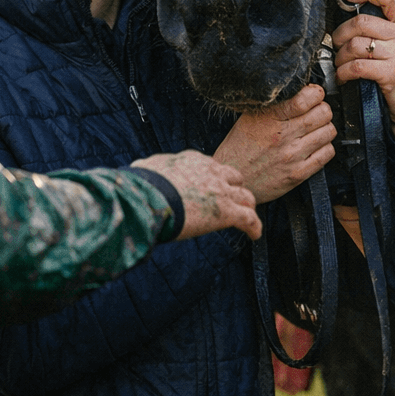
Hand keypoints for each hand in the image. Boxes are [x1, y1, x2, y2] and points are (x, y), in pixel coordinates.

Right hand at [132, 150, 262, 240]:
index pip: (210, 166)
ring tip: (247, 215)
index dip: (212, 178)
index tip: (209, 186)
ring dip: (247, 206)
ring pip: (246, 196)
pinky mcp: (226, 212)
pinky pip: (249, 219)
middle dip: (234, 188)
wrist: (149, 196)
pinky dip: (254, 227)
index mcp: (193, 160)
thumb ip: (152, 169)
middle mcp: (211, 172)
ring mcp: (221, 191)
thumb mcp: (147, 168)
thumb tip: (139, 170)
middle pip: (233, 177)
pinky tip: (255, 235)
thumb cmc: (142, 184)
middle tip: (231, 199)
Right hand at [214, 84, 337, 202]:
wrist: (233, 178)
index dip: (316, 94)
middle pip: (323, 113)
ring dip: (325, 128)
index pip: (306, 99)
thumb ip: (274, 104)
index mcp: (269, 118)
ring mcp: (291, 156)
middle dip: (323, 109)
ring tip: (316, 130)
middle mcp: (282, 136)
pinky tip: (315, 146)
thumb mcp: (249, 117)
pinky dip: (325, 147)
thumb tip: (299, 90)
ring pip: (328, 132)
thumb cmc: (240, 147)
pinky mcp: (298, 174)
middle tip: (316, 112)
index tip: (314, 95)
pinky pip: (326, 154)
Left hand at [330, 0, 394, 139]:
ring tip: (340, 65)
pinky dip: (343, 72)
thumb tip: (350, 18)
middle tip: (337, 46)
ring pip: (355, 45)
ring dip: (340, 57)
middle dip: (340, 35)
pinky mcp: (393, 73)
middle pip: (361, 22)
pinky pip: (357, 66)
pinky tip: (343, 77)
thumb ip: (384, 30)